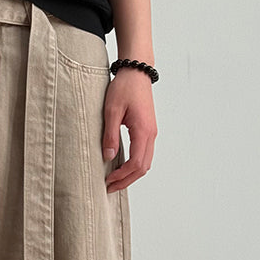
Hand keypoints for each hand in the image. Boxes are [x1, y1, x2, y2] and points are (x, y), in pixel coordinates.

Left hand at [102, 69, 156, 191]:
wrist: (136, 71)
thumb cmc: (124, 87)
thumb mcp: (111, 111)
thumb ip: (110, 135)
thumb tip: (109, 157)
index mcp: (143, 131)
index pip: (135, 163)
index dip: (122, 176)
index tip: (108, 181)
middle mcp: (151, 135)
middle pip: (143, 168)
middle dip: (126, 180)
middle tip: (110, 188)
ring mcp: (152, 133)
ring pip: (145, 163)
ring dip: (131, 175)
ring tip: (115, 181)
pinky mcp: (149, 131)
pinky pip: (144, 155)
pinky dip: (135, 165)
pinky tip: (122, 167)